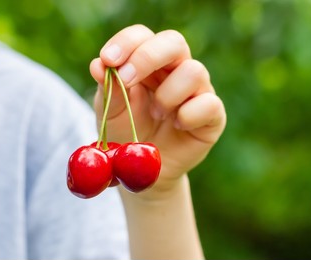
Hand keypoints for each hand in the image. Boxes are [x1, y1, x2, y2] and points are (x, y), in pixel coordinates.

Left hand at [90, 24, 225, 190]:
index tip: (108, 60)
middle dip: (148, 57)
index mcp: (148, 64)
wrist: (144, 171)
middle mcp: (176, 70)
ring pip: (194, 71)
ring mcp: (198, 91)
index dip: (127, 43)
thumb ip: (108, 91)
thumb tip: (98, 65)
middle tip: (128, 79)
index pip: (142, 36)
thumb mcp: (111, 114)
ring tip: (156, 114)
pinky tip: (177, 126)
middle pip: (174, 42)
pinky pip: (209, 104)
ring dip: (167, 95)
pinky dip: (189, 115)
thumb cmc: (128, 135)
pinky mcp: (212, 115)